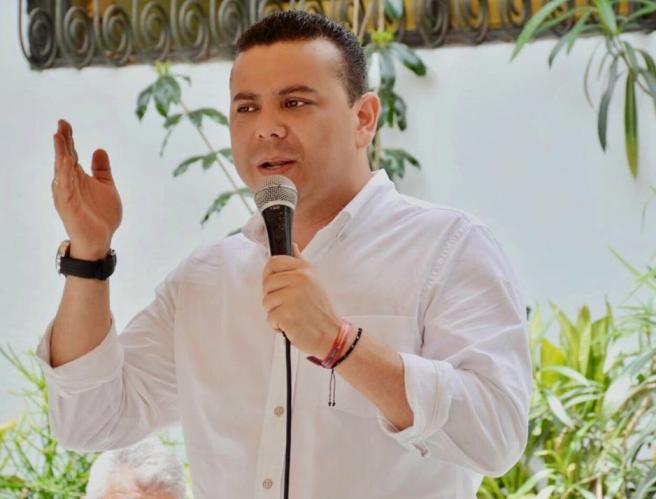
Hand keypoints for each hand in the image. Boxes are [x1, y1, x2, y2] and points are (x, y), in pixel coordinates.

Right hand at [51, 119, 122, 258]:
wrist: (101, 240)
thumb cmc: (101, 215)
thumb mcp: (106, 187)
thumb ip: (102, 169)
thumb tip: (99, 149)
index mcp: (78, 178)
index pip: (71, 154)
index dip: (68, 139)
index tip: (64, 123)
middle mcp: (69, 184)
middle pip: (64, 158)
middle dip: (62, 142)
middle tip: (61, 124)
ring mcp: (67, 195)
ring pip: (62, 171)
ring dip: (60, 154)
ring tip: (59, 138)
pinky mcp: (68, 206)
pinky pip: (65, 188)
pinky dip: (64, 175)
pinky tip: (66, 162)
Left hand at [261, 243, 340, 356]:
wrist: (331, 334)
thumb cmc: (320, 310)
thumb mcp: (314, 280)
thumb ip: (299, 262)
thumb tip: (292, 245)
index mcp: (304, 269)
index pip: (273, 262)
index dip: (269, 274)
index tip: (275, 285)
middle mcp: (299, 279)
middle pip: (267, 282)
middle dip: (272, 296)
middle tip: (287, 305)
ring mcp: (292, 296)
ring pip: (266, 301)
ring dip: (274, 312)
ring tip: (291, 315)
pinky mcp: (286, 313)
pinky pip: (270, 317)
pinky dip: (277, 325)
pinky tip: (290, 325)